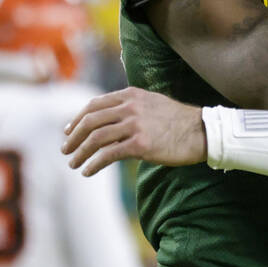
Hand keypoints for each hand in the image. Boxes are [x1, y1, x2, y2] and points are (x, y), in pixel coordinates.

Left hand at [62, 87, 206, 175]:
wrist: (202, 132)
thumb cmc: (178, 121)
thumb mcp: (151, 104)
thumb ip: (129, 108)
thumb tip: (108, 123)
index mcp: (130, 95)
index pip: (94, 105)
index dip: (77, 119)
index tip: (68, 131)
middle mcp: (130, 107)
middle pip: (90, 121)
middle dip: (73, 137)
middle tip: (65, 150)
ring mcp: (135, 125)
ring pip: (96, 138)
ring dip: (80, 153)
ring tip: (73, 164)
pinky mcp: (140, 144)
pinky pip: (108, 154)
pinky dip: (94, 164)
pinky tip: (88, 171)